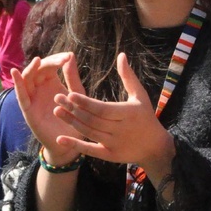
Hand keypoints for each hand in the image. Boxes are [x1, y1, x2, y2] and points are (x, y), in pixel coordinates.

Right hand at [11, 53, 83, 163]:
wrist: (71, 142)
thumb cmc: (75, 118)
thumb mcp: (76, 95)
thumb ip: (72, 77)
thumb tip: (70, 55)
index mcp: (51, 82)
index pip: (50, 65)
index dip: (57, 59)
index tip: (68, 56)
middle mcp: (39, 88)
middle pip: (38, 69)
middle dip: (48, 62)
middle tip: (61, 60)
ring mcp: (32, 98)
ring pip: (27, 79)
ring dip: (31, 69)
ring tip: (38, 61)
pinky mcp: (28, 110)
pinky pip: (21, 95)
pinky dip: (17, 84)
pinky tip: (16, 72)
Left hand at [48, 53, 174, 172]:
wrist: (154, 146)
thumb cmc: (145, 116)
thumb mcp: (140, 95)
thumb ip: (128, 76)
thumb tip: (121, 55)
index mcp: (128, 113)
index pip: (102, 108)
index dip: (85, 102)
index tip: (70, 94)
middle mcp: (121, 129)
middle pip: (93, 120)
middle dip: (74, 109)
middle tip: (57, 98)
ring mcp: (115, 144)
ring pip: (89, 133)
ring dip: (71, 123)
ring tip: (56, 111)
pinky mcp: (110, 155)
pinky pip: (90, 150)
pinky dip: (75, 145)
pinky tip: (60, 138)